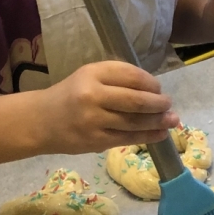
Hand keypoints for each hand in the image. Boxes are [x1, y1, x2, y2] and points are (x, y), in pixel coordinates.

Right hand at [40, 60, 179, 153]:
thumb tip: (155, 90)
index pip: (131, 76)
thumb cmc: (71, 95)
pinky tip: (160, 134)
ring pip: (134, 121)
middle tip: (169, 104)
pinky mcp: (95, 141)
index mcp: (92, 73)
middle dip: (159, 103)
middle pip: (136, 100)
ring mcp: (93, 120)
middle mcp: (93, 95)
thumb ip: (118, 78)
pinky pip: (127, 139)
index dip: (151, 83)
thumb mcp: (89, 76)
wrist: (41, 121)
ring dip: (158, 121)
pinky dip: (147, 136)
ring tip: (172, 120)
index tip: (159, 88)